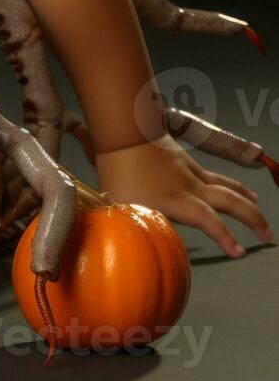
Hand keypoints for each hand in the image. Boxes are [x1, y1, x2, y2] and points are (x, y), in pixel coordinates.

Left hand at [94, 133, 272, 257]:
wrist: (123, 128)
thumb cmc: (117, 167)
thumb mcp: (119, 203)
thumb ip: (134, 224)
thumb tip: (137, 244)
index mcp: (175, 198)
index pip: (208, 220)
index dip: (225, 236)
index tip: (239, 252)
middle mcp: (189, 185)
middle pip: (230, 201)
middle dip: (252, 218)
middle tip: (268, 235)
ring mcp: (190, 170)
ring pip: (226, 185)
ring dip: (246, 199)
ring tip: (258, 207)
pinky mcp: (186, 160)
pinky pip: (215, 175)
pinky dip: (230, 184)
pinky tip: (231, 187)